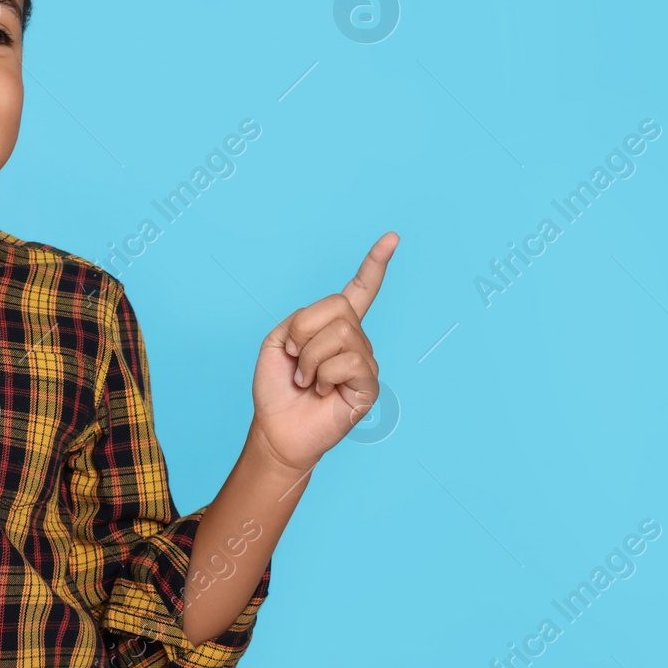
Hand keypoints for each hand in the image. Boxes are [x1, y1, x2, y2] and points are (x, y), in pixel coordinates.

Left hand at [248, 231, 398, 474]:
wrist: (275, 428)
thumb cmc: (277, 387)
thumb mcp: (277, 341)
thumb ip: (302, 320)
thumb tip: (335, 328)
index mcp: (334, 325)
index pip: (360, 289)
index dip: (375, 263)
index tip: (391, 238)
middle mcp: (355, 340)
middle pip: (338, 308)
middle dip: (303, 332)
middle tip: (294, 359)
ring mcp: (365, 362)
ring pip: (341, 334)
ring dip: (310, 358)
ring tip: (307, 379)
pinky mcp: (368, 386)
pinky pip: (350, 361)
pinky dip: (324, 375)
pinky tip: (322, 390)